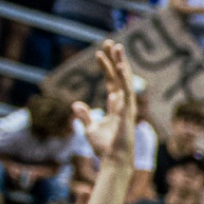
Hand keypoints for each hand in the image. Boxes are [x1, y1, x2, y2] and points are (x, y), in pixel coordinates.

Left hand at [77, 40, 138, 164]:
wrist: (113, 160)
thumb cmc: (104, 148)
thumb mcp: (90, 129)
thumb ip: (84, 116)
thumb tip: (75, 104)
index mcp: (116, 107)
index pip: (111, 82)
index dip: (105, 68)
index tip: (98, 53)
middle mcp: (123, 103)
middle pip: (119, 77)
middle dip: (115, 59)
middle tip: (110, 43)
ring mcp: (126, 106)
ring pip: (124, 80)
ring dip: (120, 63)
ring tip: (116, 46)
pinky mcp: (127, 111)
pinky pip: (126, 90)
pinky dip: (123, 78)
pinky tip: (119, 65)